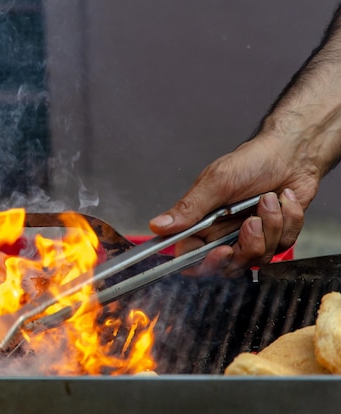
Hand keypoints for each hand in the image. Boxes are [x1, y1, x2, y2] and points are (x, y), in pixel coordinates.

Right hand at [149, 133, 314, 276]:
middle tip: (252, 222)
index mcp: (201, 224)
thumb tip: (158, 226)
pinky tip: (283, 201)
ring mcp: (249, 238)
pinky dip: (288, 221)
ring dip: (270, 225)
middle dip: (247, 246)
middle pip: (228, 266)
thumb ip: (188, 208)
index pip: (192, 258)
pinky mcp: (274, 237)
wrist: (289, 154)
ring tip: (269, 199)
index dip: (207, 262)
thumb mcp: (215, 182)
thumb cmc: (251, 162)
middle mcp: (222, 234)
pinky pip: (281, 245)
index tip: (222, 251)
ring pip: (257, 257)